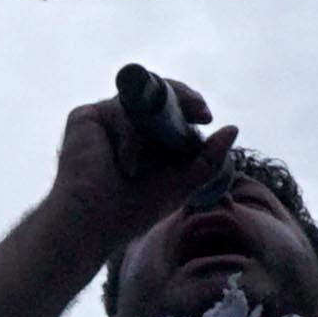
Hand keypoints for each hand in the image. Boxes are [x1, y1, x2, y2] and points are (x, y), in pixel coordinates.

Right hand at [46, 78, 238, 256]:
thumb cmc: (132, 209)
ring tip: (144, 166)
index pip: (170, 108)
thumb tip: (233, 128)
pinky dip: (129, 138)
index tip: (206, 116)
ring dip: (151, 131)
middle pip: (156, 94)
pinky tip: (126, 166)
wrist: (94, 222)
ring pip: (139, 103)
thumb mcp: (181, 183)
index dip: (188, 104)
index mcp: (145, 136)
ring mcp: (104, 118)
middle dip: (181, 98)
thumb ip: (207, 159)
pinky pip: (119, 111)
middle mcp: (124, 123)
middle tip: (199, 110)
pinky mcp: (85, 117)